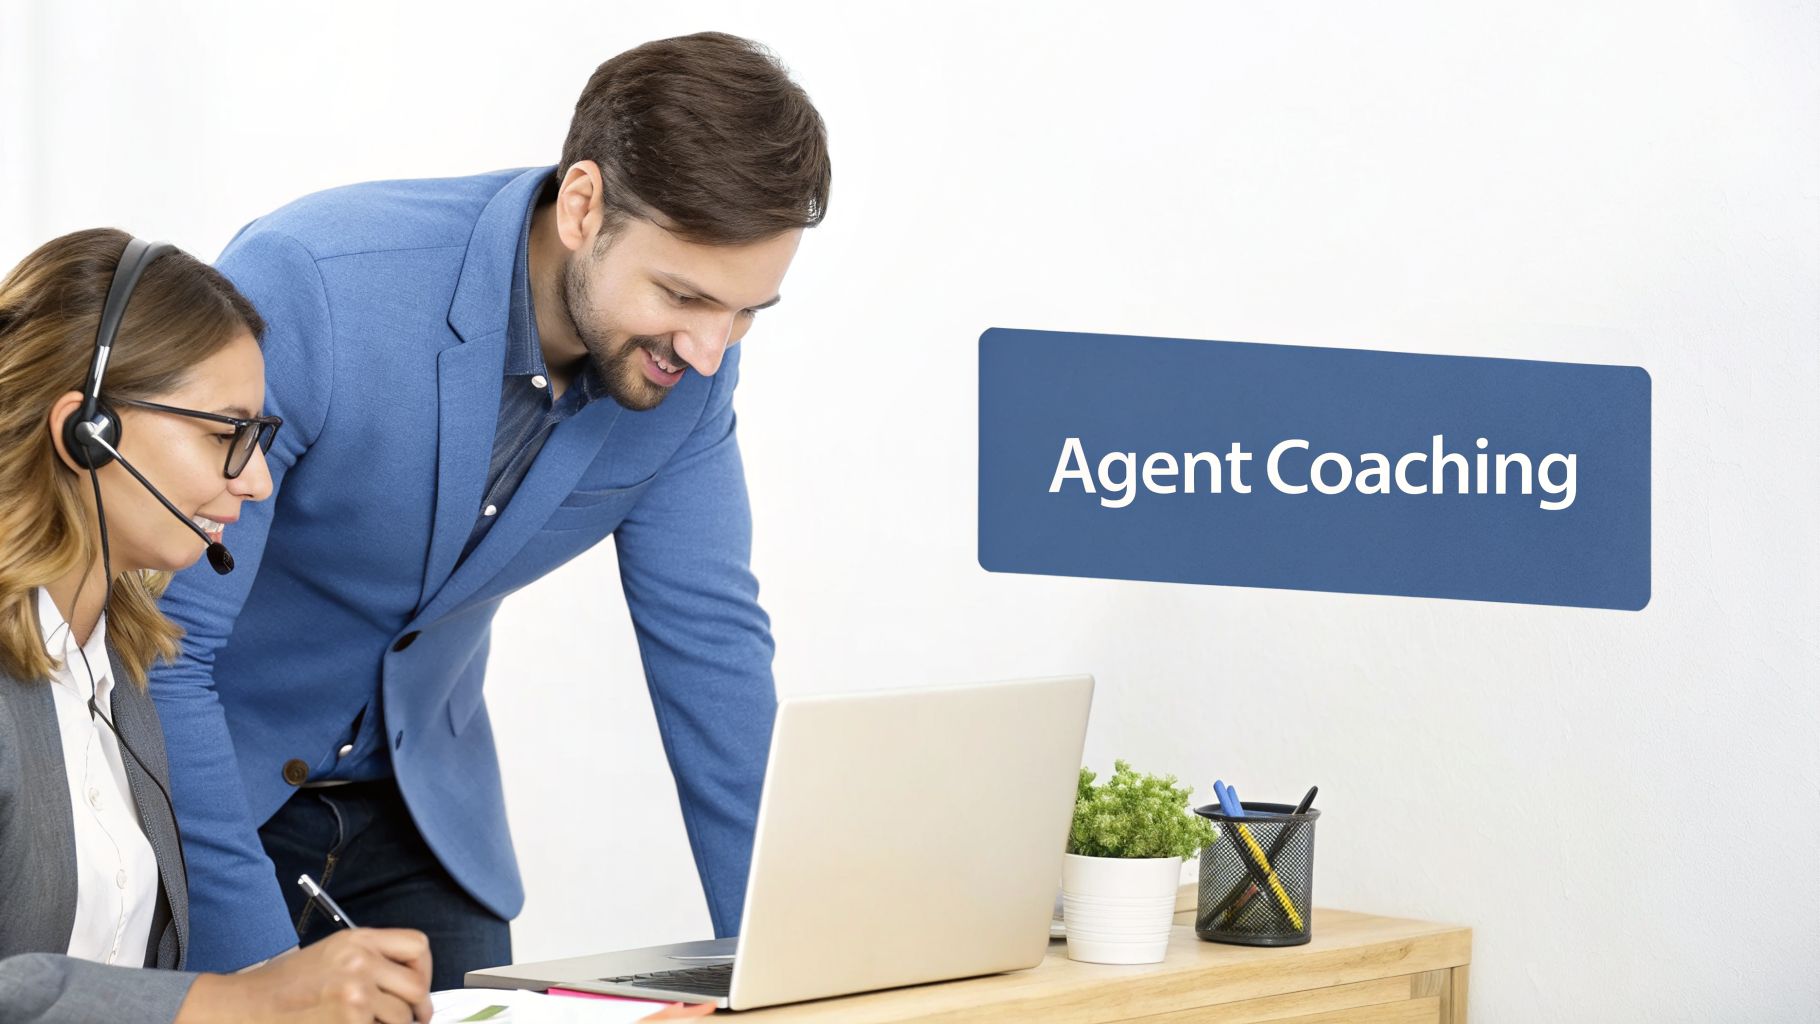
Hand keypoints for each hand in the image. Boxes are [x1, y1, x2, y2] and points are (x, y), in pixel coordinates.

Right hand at [176, 928, 433, 1023]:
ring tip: (369, 1023)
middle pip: (417, 986)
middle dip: (418, 1009)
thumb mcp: (329, 956)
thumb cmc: (281, 987)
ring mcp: (355, 992)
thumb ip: (369, 962)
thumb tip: (407, 986)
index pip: (417, 946)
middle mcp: (360, 961)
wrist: (245, 1007)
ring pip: (401, 1017)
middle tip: (414, 1019)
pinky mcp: (349, 1020)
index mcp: (357, 940)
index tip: (419, 989)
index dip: (425, 971)